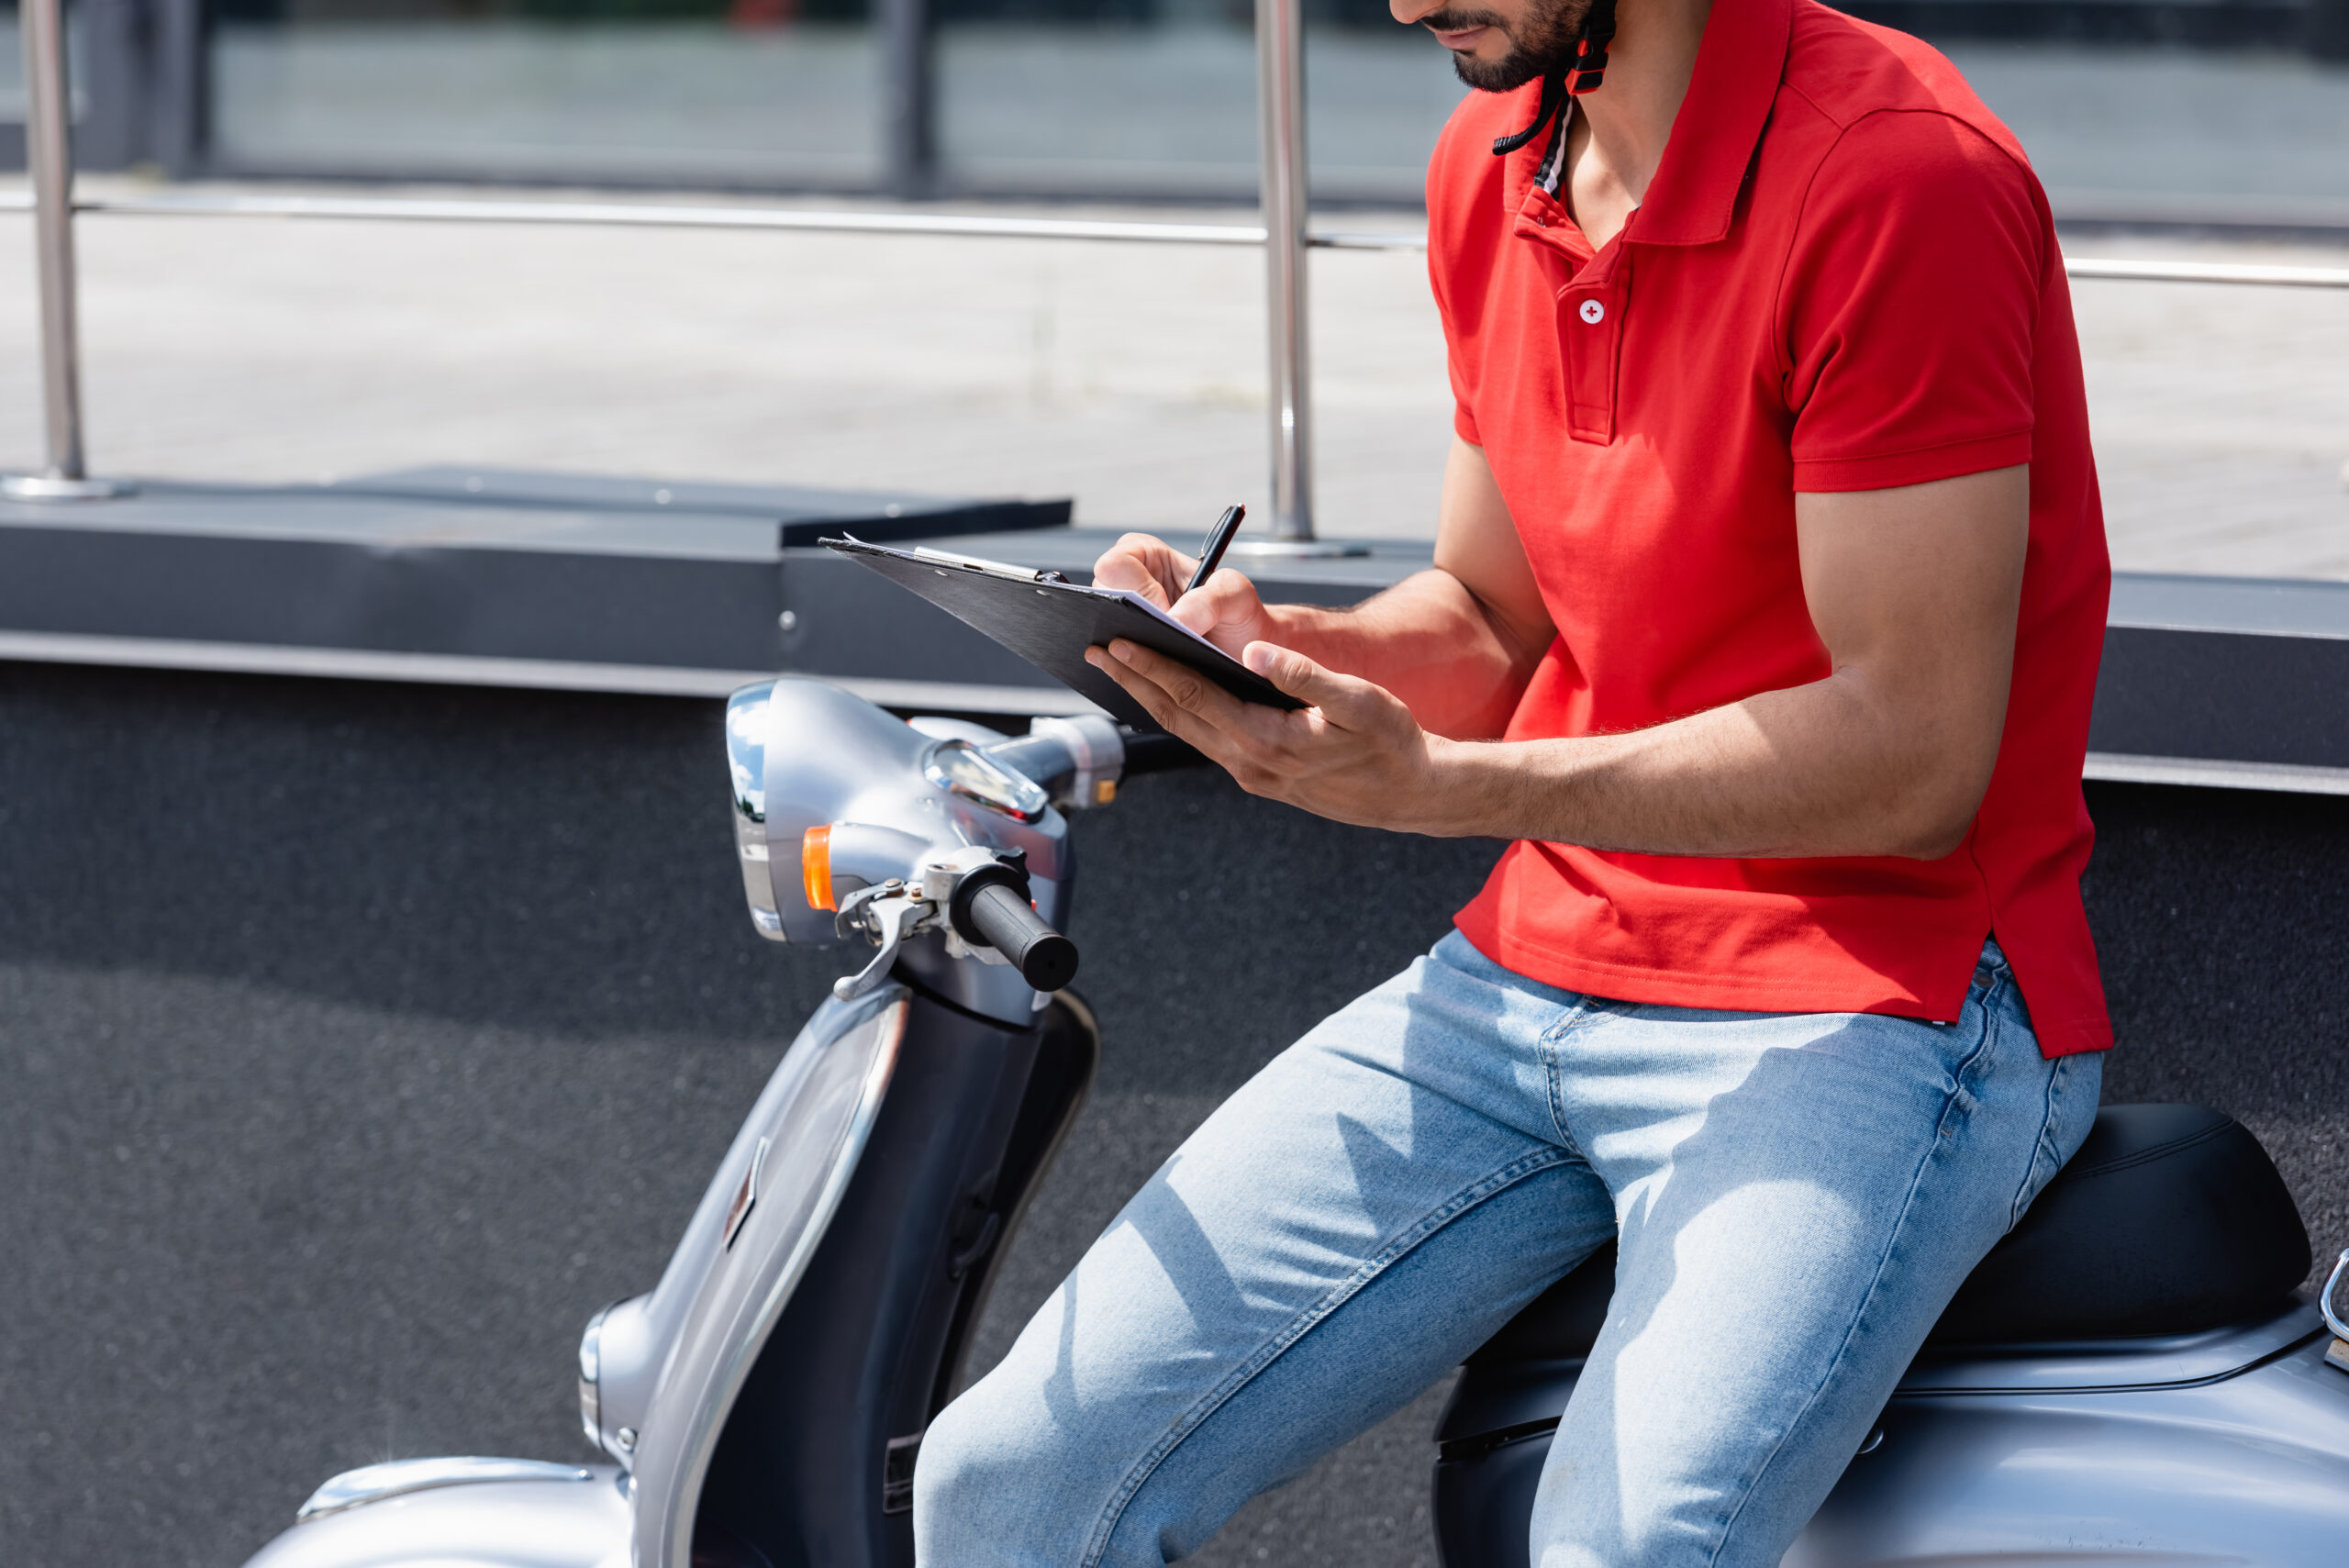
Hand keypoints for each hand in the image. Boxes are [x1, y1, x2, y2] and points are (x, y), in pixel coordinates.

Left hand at [1083, 633, 1464, 834]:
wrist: (1412, 794)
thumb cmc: (1393, 744)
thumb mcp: (1361, 702)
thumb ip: (1307, 676)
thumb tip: (1258, 652)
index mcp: (1269, 742)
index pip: (1196, 697)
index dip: (1154, 668)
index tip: (1119, 643)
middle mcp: (1250, 764)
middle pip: (1178, 718)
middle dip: (1134, 682)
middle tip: (1095, 650)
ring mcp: (1252, 774)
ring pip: (1187, 733)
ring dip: (1150, 700)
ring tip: (1119, 671)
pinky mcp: (1259, 776)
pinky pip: (1206, 742)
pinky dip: (1179, 716)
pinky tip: (1167, 698)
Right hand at [1091, 533, 1273, 658]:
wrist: (1248, 651)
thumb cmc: (1240, 615)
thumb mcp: (1237, 597)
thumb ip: (1209, 600)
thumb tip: (1174, 622)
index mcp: (1147, 556)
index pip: (1115, 564)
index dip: (1135, 588)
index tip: (1164, 612)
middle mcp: (1129, 584)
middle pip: (1102, 597)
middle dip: (1128, 619)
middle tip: (1162, 638)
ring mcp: (1124, 619)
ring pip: (1103, 630)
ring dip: (1127, 646)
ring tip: (1161, 656)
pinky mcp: (1126, 650)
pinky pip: (1111, 658)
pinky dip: (1127, 667)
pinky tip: (1153, 673)